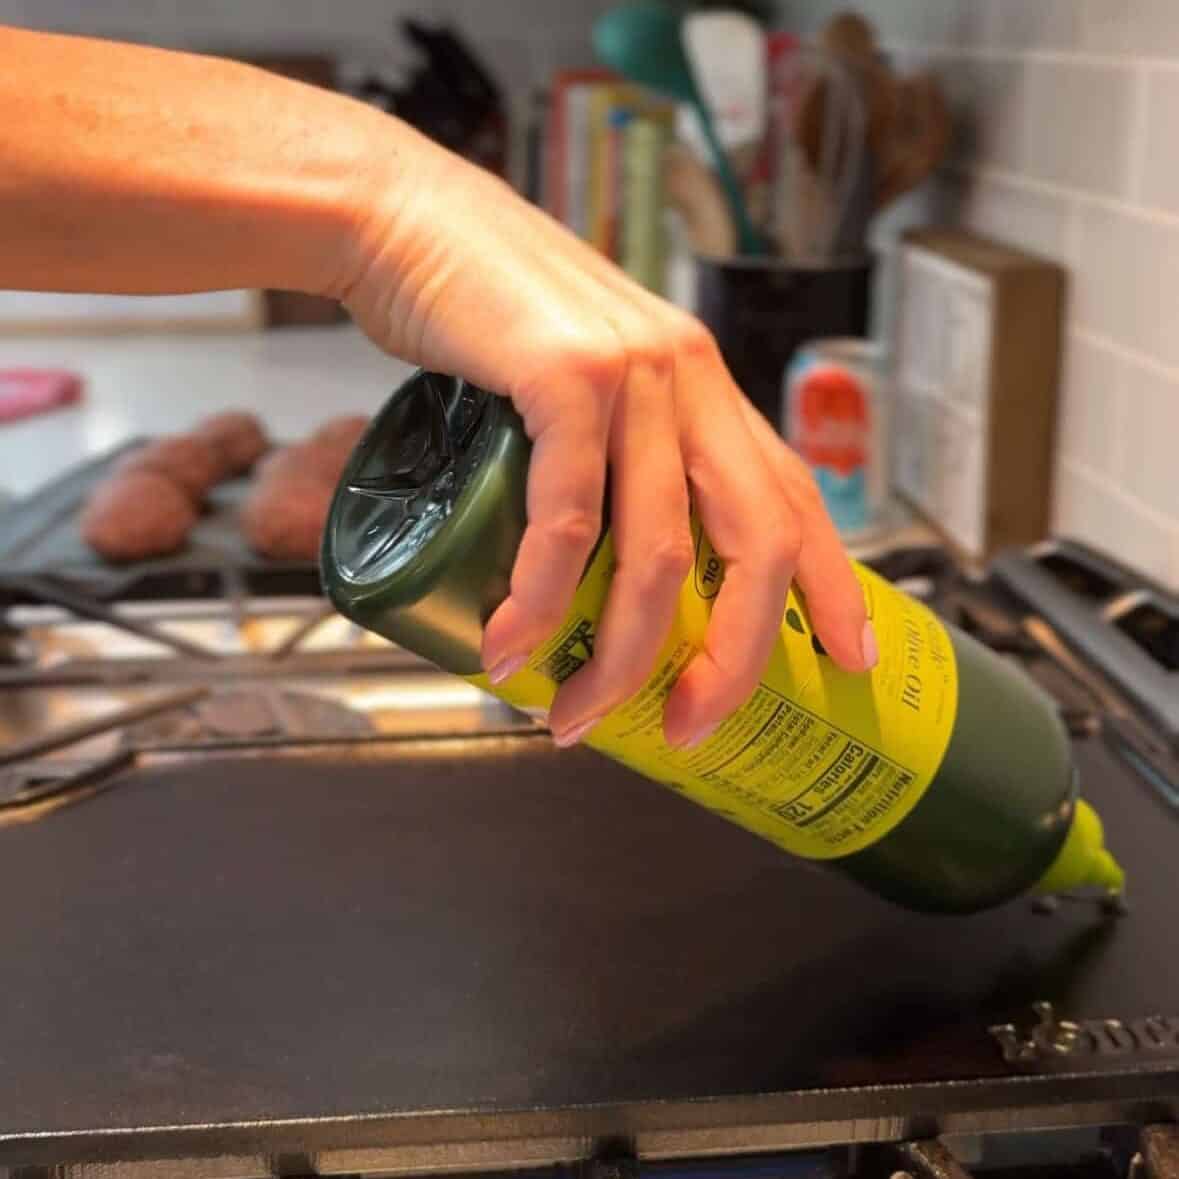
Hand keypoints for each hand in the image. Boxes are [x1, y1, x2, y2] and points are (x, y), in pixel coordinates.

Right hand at [341, 139, 874, 747]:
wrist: (404, 218)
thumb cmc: (484, 315)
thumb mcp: (575, 381)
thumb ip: (607, 449)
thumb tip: (599, 561)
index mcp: (702, 385)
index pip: (794, 495)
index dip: (833, 584)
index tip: (848, 659)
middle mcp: (687, 379)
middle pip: (757, 542)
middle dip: (739, 655)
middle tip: (695, 728)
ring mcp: (633, 376)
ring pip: (659, 552)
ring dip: (619, 656)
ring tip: (573, 716)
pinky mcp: (564, 377)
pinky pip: (569, 519)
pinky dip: (542, 600)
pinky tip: (508, 646)